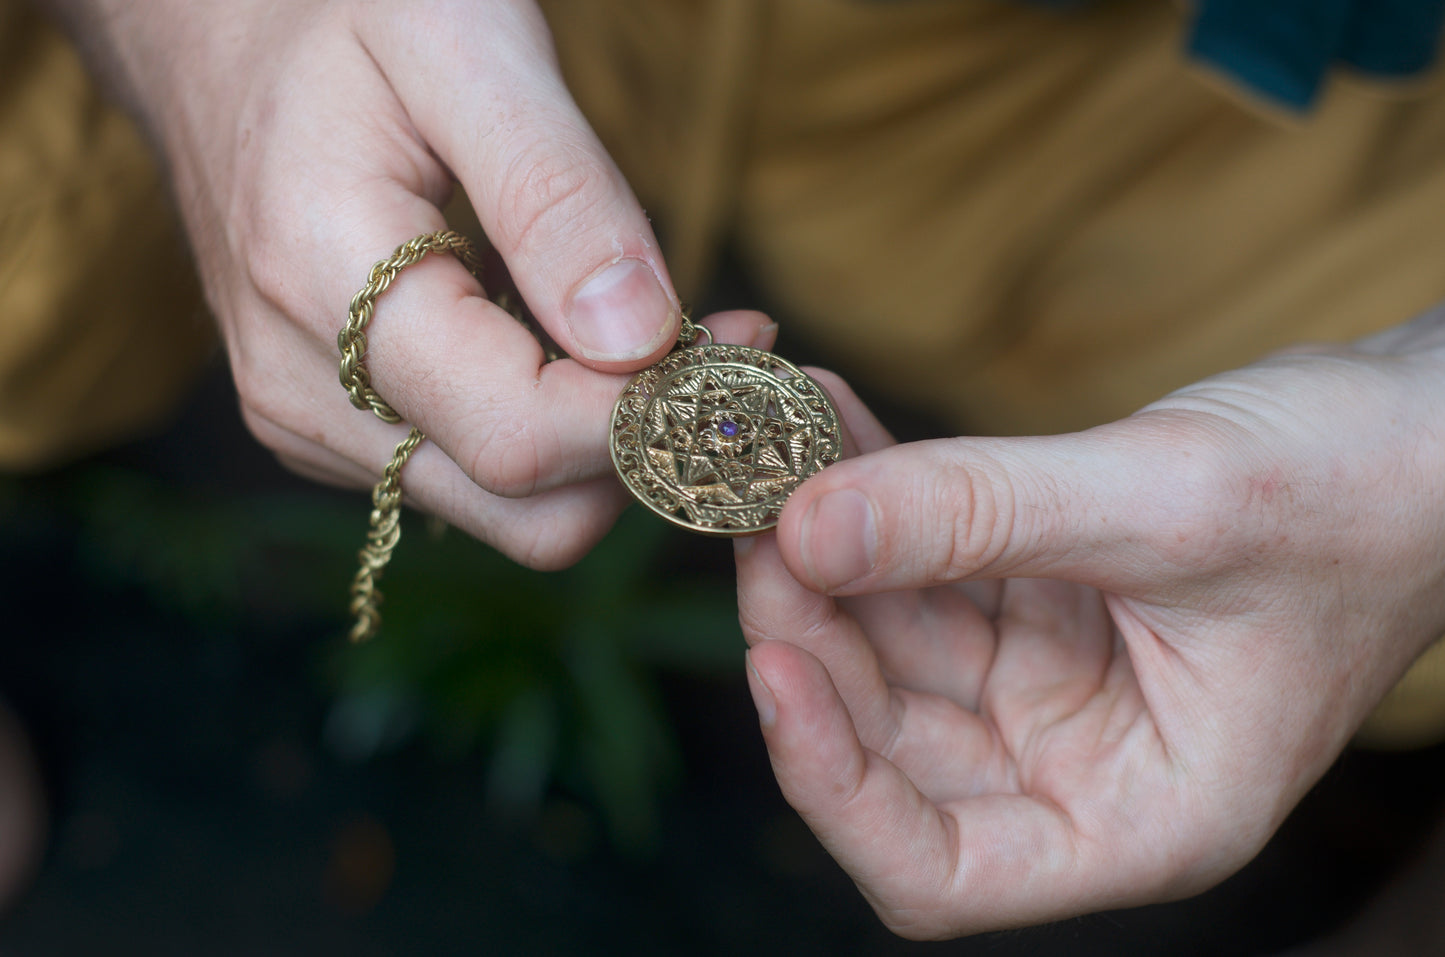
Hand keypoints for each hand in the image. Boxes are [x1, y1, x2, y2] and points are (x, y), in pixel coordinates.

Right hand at [53, 0, 725, 564]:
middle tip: (720, 345)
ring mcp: (312, 425)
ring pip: (510, 514)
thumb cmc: (344, 13)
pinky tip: (572, 345)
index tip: (740, 343)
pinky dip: (551, 436)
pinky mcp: (335, 432)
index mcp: (322, 285)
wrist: (218, 40)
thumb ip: (555, 193)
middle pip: (527, 512)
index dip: (652, 413)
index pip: (520, 438)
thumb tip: (639, 337)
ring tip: (656, 337)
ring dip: (606, 448)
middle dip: (646, 447)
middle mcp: (304, 390)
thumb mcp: (463, 44)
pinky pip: (474, 481)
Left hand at [737, 320, 1444, 937]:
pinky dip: (873, 495)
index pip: (935, 870)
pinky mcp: (1034, 603)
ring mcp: (1047, 682)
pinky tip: (831, 419)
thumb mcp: (1169, 505)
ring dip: (825, 545)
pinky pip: (923, 563)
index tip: (776, 661)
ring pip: (889, 639)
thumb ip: (982, 516)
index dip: (833, 786)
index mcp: (1134, 813)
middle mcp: (1073, 764)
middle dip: (811, 627)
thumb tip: (804, 526)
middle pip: (886, 737)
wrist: (1428, 430)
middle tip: (760, 508)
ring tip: (780, 439)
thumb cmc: (1360, 497)